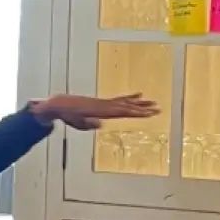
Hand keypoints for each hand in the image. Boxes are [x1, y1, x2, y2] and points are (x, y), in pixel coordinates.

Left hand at [31, 92, 159, 131]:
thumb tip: (101, 123)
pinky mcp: (103, 102)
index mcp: (102, 111)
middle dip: (143, 108)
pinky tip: (138, 96)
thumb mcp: (77, 123)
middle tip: (158, 108)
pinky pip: (120, 100)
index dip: (136, 112)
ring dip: (140, 103)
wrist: (61, 104)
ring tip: (153, 102)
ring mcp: (105, 102)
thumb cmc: (69, 116)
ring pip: (126, 102)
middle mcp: (106, 105)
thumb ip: (89, 123)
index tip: (148, 113)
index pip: (123, 112)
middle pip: (128, 106)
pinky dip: (130, 98)